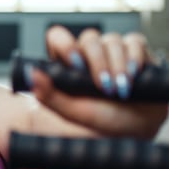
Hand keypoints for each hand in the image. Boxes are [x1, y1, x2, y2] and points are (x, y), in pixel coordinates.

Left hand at [29, 26, 168, 138]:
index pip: (59, 37)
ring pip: (113, 40)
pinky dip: (135, 57)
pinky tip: (134, 74)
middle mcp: (89, 54)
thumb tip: (32, 75)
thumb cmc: (101, 121)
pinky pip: (135, 41)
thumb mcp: (73, 112)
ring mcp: (113, 50)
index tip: (76, 64)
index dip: (66, 44)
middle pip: (89, 38)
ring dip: (118, 65)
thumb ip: (49, 95)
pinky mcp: (136, 51)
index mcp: (68, 64)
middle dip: (99, 63)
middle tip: (105, 87)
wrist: (135, 131)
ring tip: (122, 89)